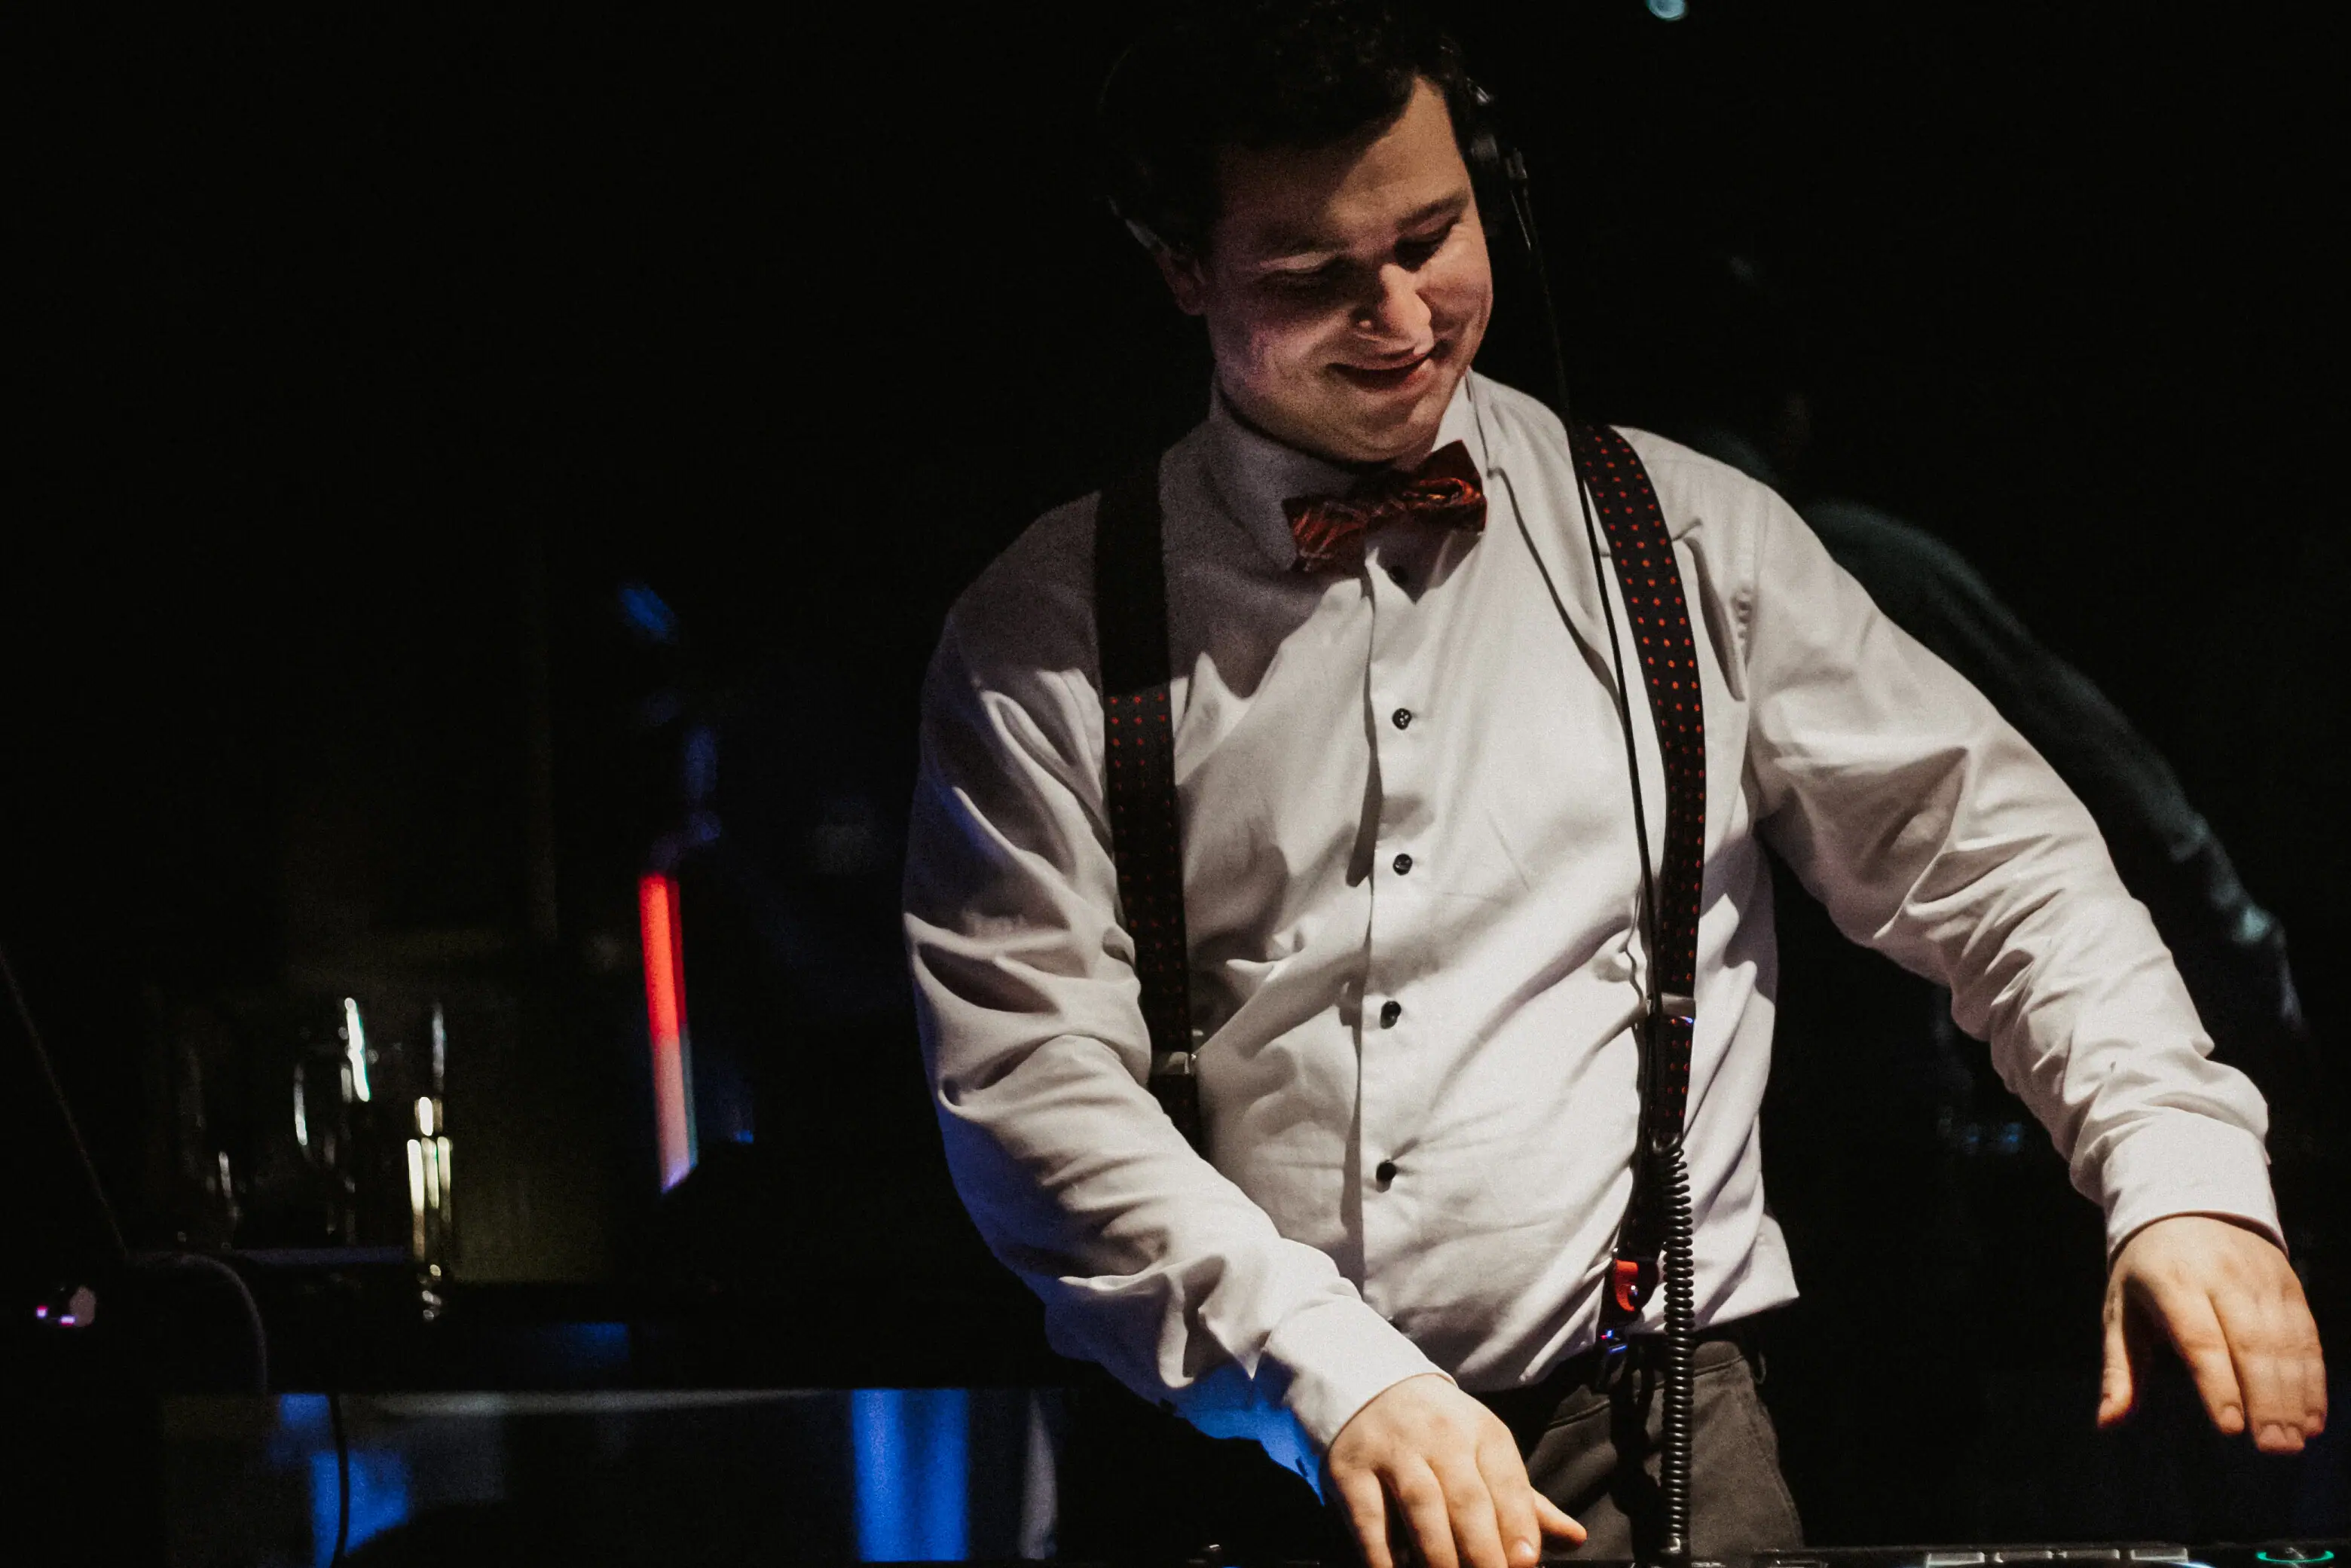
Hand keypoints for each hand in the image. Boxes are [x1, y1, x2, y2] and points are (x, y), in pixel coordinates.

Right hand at [1326, 1373, 1585, 1567]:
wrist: (1367, 1385)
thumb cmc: (1439, 1434)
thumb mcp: (1484, 1452)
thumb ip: (1525, 1502)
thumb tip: (1575, 1539)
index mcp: (1481, 1432)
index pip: (1507, 1482)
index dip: (1518, 1526)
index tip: (1526, 1564)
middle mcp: (1439, 1436)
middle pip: (1467, 1499)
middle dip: (1483, 1552)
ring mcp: (1392, 1451)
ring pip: (1422, 1508)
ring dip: (1439, 1557)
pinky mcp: (1350, 1469)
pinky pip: (1370, 1520)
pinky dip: (1384, 1557)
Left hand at [2099, 1213, 2326, 1452]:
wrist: (2186, 1205)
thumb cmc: (2146, 1273)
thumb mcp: (2121, 1312)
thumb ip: (2119, 1370)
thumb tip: (2107, 1423)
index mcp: (2171, 1281)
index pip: (2200, 1337)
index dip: (2217, 1383)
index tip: (2229, 1428)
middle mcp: (2222, 1277)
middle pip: (2251, 1343)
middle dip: (2265, 1400)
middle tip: (2273, 1449)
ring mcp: (2261, 1278)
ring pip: (2285, 1343)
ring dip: (2295, 1396)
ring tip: (2295, 1441)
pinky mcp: (2288, 1284)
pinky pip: (2306, 1336)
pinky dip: (2314, 1379)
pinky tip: (2313, 1418)